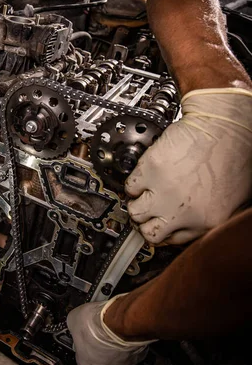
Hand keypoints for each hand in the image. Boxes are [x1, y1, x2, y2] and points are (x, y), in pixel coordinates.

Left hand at [66, 295, 153, 364]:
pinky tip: (124, 330)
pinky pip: (131, 350)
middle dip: (99, 346)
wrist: (120, 322)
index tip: (82, 336)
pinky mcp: (138, 357)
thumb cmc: (97, 325)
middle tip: (98, 331)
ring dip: (114, 345)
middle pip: (100, 359)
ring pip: (117, 356)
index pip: (80, 359)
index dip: (82, 345)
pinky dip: (128, 342)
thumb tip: (74, 321)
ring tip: (111, 329)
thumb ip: (74, 325)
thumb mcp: (73, 319)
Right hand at [126, 88, 251, 244]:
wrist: (226, 125)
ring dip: (138, 202)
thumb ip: (206, 216)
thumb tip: (185, 223)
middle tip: (148, 209)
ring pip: (135, 211)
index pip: (172, 240)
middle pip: (150, 232)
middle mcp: (182, 211)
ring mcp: (164, 191)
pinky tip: (144, 175)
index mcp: (206, 222)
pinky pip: (130, 185)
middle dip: (148, 221)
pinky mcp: (150, 170)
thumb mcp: (232, 199)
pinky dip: (134, 181)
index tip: (159, 222)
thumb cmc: (234, 155)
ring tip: (145, 191)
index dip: (164, 229)